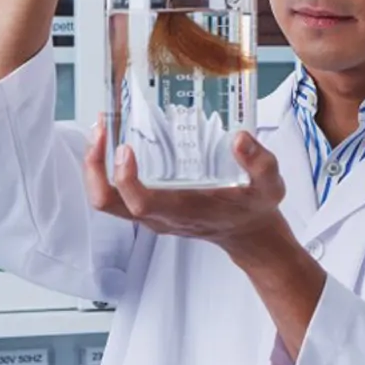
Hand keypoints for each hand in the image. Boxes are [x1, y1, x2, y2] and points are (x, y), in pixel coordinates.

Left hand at [84, 118, 287, 255]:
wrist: (248, 234)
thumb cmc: (255, 209)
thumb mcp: (269, 185)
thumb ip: (260, 162)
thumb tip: (240, 138)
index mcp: (184, 210)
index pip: (140, 202)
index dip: (125, 178)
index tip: (125, 148)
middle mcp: (160, 216)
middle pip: (107, 202)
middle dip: (95, 167)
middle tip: (101, 130)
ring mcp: (151, 215)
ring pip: (106, 200)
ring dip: (96, 167)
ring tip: (101, 130)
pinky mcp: (150, 209)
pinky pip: (115, 195)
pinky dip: (107, 170)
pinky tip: (116, 142)